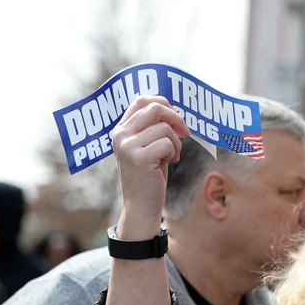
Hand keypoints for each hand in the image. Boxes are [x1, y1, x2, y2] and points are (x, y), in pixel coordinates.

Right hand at [111, 96, 189, 236]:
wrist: (141, 205)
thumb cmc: (149, 174)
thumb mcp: (146, 145)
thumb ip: (151, 126)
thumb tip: (169, 107)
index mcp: (121, 129)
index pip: (142, 100)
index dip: (163, 103)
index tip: (175, 119)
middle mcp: (120, 134)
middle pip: (155, 108)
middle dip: (176, 119)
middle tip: (184, 133)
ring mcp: (128, 146)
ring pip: (165, 128)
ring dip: (176, 142)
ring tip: (170, 156)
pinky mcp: (139, 157)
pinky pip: (168, 143)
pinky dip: (174, 152)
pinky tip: (167, 163)